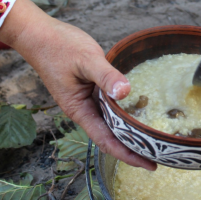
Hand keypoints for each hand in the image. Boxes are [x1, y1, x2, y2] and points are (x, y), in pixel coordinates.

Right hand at [0, 0, 156, 170]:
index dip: (127, 155)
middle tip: (161, 152)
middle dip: (134, 146)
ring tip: (155, 136)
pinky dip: (124, 109)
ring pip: (111, 120)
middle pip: (111, 135)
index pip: (106, 141)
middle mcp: (83, 109)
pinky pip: (109, 104)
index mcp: (79, 109)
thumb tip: (125, 92)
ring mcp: (86, 98)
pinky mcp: (90, 88)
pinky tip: (140, 108)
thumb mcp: (86, 60)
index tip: (149, 165)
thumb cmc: (58, 47)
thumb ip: (106, 76)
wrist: (39, 34)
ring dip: (130, 129)